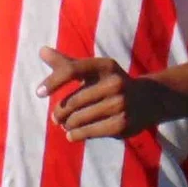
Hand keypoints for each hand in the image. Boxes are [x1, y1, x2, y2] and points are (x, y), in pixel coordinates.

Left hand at [38, 48, 168, 140]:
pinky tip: (71, 135)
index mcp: (104, 65)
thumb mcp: (93, 70)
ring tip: (65, 126)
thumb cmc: (111, 83)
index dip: (53, 81)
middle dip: (61, 111)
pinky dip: (77, 135)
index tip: (39, 93)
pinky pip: (91, 131)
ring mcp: (121, 104)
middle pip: (74, 100)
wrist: (148, 99)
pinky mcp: (123, 123)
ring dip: (68, 124)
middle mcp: (114, 82)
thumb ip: (67, 63)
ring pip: (80, 118)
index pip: (72, 70)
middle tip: (56, 118)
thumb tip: (41, 50)